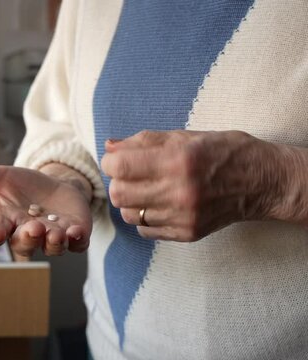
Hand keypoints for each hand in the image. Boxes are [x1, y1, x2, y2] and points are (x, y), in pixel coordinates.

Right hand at [0, 161, 92, 258]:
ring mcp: (52, 237)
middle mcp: (27, 234)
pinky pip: (76, 245)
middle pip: (24, 245)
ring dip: (52, 242)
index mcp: (6, 223)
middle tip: (33, 228)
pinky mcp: (75, 235)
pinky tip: (76, 231)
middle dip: (28, 238)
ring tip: (54, 232)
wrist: (57, 186)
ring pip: (51, 248)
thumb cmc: (24, 186)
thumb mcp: (1, 177)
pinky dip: (77, 241)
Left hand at [101, 130, 281, 241]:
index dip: (110, 161)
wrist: (263, 182)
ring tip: (147, 190)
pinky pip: (145, 230)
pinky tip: (160, 205)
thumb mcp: (185, 136)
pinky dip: (146, 218)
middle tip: (130, 176)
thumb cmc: (223, 152)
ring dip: (131, 202)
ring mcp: (184, 216)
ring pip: (129, 215)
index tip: (117, 159)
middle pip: (118, 194)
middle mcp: (180, 191)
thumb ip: (143, 141)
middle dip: (118, 182)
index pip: (119, 166)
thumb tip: (109, 146)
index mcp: (178, 160)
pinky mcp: (188, 233)